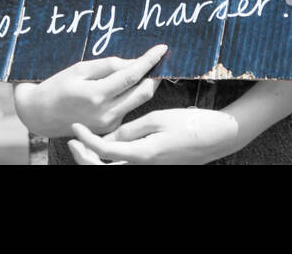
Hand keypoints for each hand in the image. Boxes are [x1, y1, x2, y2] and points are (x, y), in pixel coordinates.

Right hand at [13, 44, 166, 137]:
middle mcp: (105, 113)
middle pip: (143, 92)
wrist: (40, 115)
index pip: (131, 75)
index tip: (162, 48)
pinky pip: (127, 109)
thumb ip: (108, 65)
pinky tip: (126, 86)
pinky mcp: (109, 129)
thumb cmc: (57, 87)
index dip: (148, 60)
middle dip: (154, 74)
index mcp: (96, 95)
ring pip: (137, 101)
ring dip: (145, 84)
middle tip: (158, 59)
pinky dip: (131, 95)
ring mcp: (108, 124)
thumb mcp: (79, 69)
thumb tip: (132, 63)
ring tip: (145, 69)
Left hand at [68, 108, 240, 164]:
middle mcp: (145, 168)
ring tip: (84, 141)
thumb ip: (129, 130)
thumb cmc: (190, 124)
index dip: (86, 140)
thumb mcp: (157, 119)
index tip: (75, 127)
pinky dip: (111, 160)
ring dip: (95, 160)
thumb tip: (107, 139)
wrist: (218, 137)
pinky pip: (126, 167)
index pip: (104, 152)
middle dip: (84, 158)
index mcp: (144, 155)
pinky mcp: (154, 167)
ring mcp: (150, 170)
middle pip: (104, 172)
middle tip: (73, 140)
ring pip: (114, 172)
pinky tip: (106, 144)